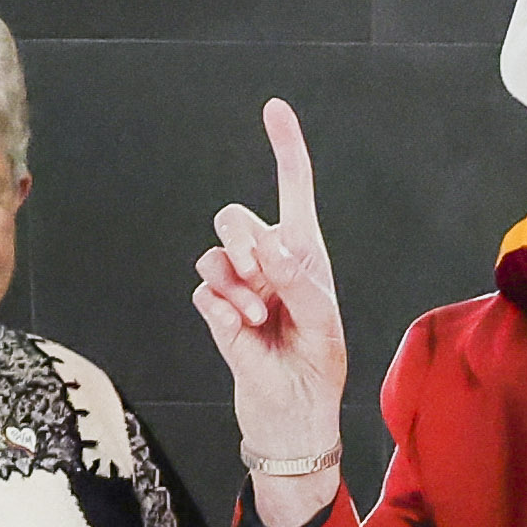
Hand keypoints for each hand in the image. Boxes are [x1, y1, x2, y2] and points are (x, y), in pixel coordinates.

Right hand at [194, 99, 352, 514]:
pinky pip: (204, 290)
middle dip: (243, 241)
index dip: (285, 149)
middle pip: (235, 217)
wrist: (293, 417)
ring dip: (236, 284)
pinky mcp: (217, 312)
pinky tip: (243, 330)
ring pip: (215, 255)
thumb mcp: (322, 326)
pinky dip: (222, 308)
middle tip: (262, 278)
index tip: (274, 109)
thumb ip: (300, 282)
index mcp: (306, 255)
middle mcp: (270, 263)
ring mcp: (240, 286)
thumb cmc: (318, 369)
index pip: (293, 190)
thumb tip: (271, 245)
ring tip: (258, 318)